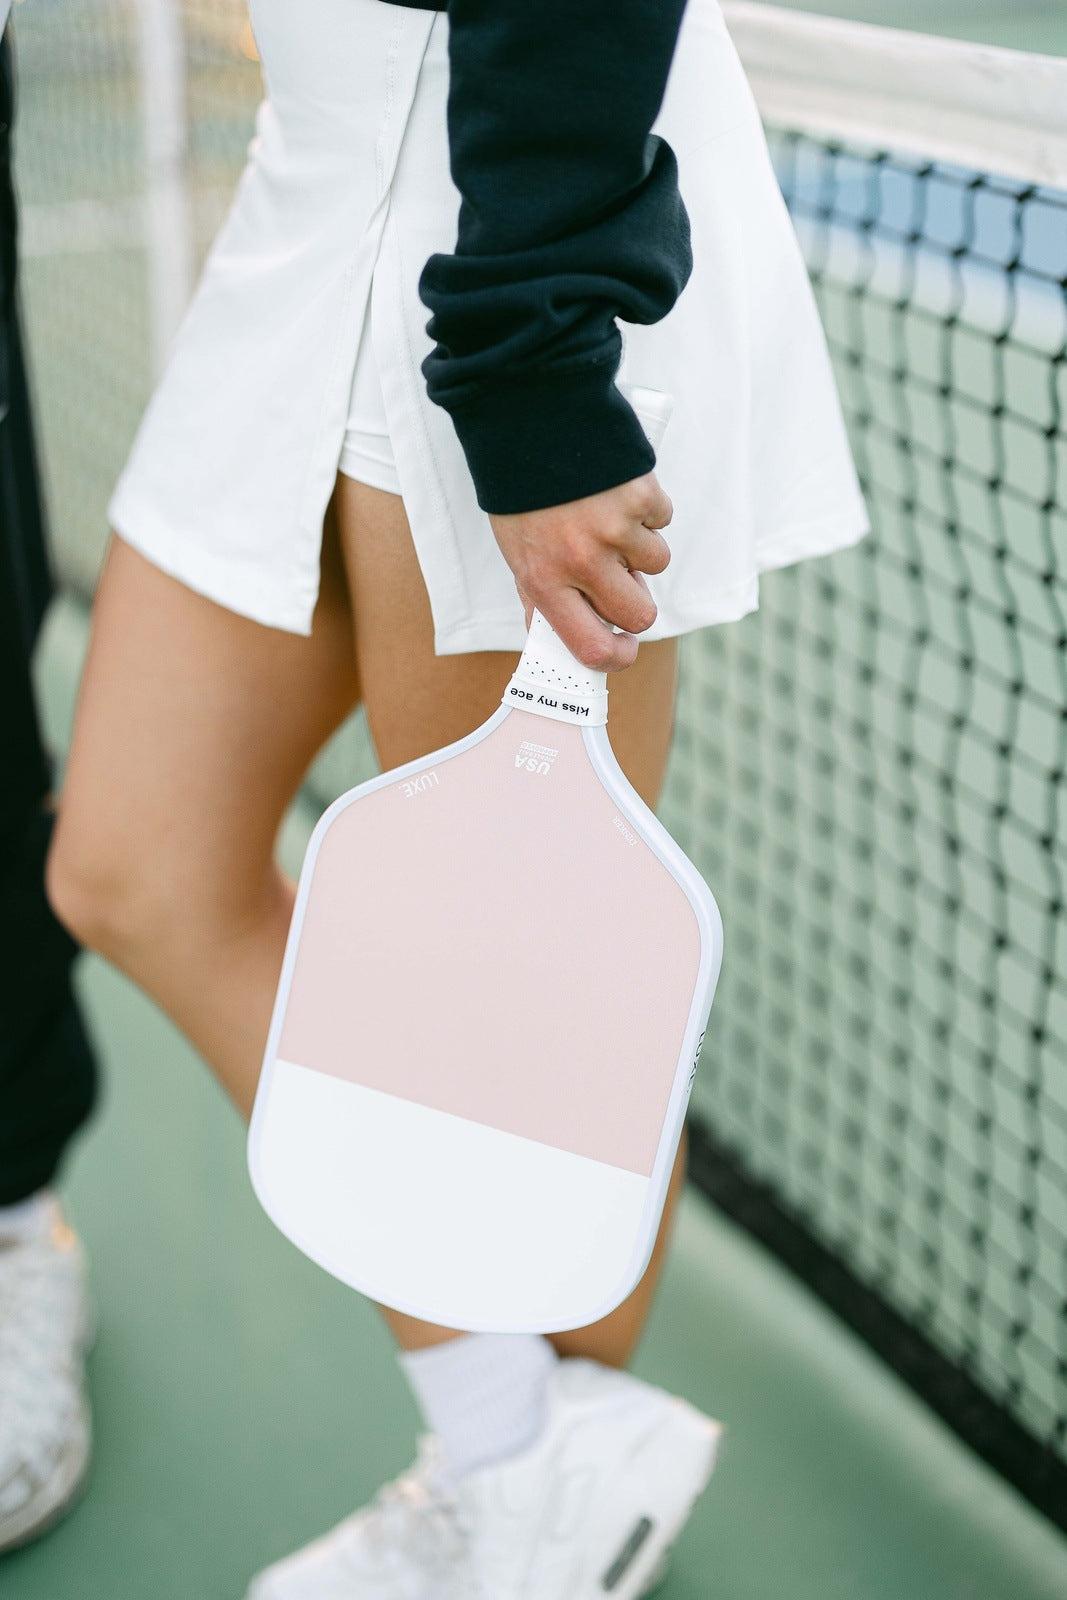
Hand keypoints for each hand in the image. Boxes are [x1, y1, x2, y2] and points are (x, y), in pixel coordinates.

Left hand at [489, 471, 672, 671]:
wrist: (526, 415)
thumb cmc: (519, 489)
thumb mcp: (516, 548)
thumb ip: (539, 592)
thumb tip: (556, 634)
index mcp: (545, 581)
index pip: (591, 646)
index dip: (616, 657)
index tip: (625, 649)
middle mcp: (581, 561)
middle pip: (639, 613)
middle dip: (637, 599)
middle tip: (623, 577)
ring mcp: (615, 528)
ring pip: (656, 563)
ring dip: (641, 546)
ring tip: (609, 517)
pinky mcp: (640, 495)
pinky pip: (661, 519)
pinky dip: (647, 508)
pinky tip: (616, 490)